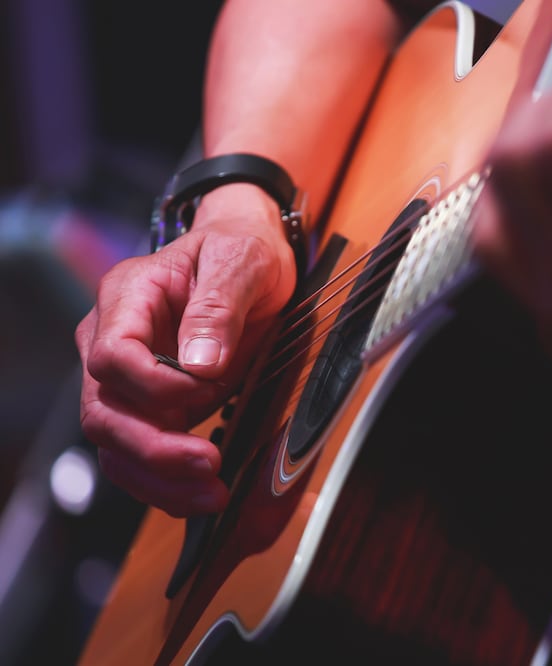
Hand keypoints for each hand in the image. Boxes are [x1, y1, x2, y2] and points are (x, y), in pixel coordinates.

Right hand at [75, 184, 297, 515]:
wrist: (250, 254)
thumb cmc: (242, 249)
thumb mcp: (243, 260)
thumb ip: (219, 307)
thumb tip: (198, 366)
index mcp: (127, 297)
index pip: (112, 355)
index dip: (153, 385)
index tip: (205, 391)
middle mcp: (112, 339)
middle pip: (103, 410)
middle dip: (151, 448)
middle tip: (207, 466)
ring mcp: (128, 377)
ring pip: (117, 443)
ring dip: (159, 478)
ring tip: (211, 496)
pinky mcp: (152, 403)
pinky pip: (142, 451)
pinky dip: (167, 480)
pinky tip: (201, 495)